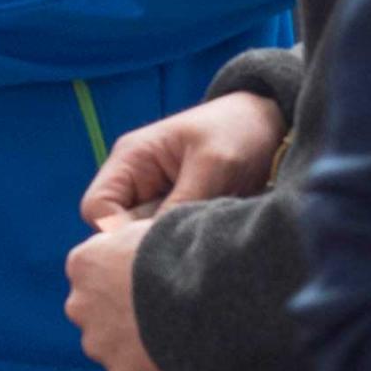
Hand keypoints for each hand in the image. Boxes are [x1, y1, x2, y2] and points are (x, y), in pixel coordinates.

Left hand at [62, 214, 177, 370]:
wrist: (206, 296)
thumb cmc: (186, 253)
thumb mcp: (157, 225)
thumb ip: (139, 236)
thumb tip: (150, 231)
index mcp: (85, 262)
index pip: (95, 270)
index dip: (125, 275)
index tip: (150, 278)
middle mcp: (81, 305)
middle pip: (98, 311)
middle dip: (124, 312)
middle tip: (163, 311)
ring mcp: (100, 344)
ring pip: (113, 347)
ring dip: (136, 345)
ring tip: (178, 337)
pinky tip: (184, 359)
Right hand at [82, 91, 288, 226]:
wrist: (274, 125)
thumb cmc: (239, 130)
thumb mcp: (213, 164)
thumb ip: (182, 203)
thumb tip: (155, 246)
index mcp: (131, 159)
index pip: (96, 208)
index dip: (116, 232)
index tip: (154, 242)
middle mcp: (136, 181)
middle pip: (116, 228)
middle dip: (146, 240)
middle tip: (185, 241)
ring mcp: (157, 199)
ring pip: (143, 237)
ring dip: (168, 242)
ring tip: (203, 234)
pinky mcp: (179, 213)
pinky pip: (167, 239)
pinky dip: (184, 243)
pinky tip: (209, 237)